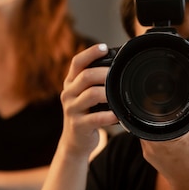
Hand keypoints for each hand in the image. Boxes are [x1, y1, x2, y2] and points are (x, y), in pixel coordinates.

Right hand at [59, 44, 117, 158]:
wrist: (74, 141)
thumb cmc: (85, 114)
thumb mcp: (83, 95)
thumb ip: (93, 81)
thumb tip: (117, 65)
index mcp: (70, 83)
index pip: (77, 62)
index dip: (90, 53)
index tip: (104, 48)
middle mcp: (68, 94)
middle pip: (86, 76)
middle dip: (105, 73)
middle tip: (120, 73)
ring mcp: (72, 109)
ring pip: (91, 95)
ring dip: (108, 93)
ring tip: (120, 94)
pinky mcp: (78, 125)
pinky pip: (96, 118)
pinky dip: (109, 115)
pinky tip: (117, 115)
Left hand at [140, 105, 188, 189]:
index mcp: (180, 133)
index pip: (163, 108)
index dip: (161, 98)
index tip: (163, 92)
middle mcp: (161, 139)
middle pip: (150, 113)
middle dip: (155, 106)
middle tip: (161, 101)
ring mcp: (150, 147)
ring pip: (146, 123)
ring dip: (152, 118)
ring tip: (164, 117)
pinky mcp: (146, 153)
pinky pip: (145, 134)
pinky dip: (152, 130)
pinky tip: (163, 131)